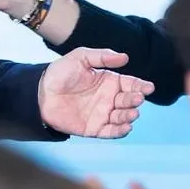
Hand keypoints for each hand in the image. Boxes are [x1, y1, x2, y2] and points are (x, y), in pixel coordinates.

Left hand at [37, 48, 153, 138]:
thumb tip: (125, 57)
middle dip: (135, 100)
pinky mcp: (94, 129)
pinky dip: (120, 131)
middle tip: (136, 99)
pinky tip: (126, 127)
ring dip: (130, 116)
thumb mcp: (80, 57)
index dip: (141, 86)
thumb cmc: (60, 73)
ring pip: (123, 117)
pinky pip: (111, 132)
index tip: (148, 87)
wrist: (40, 94)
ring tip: (131, 113)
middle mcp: (109, 98)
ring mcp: (102, 114)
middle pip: (129, 101)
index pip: (131, 84)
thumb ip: (102, 56)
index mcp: (109, 81)